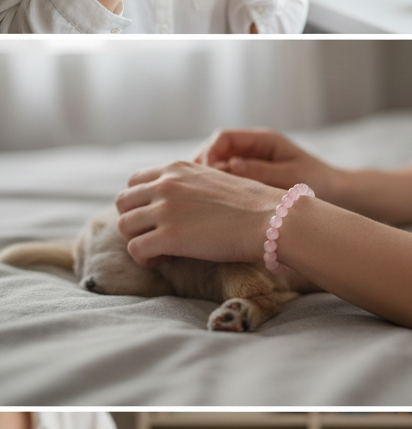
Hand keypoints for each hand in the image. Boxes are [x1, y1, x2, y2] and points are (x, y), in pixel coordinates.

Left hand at [114, 160, 282, 266]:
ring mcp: (165, 209)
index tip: (157, 218)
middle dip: (134, 221)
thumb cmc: (254, 206)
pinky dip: (145, 258)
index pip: (134, 182)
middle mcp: (166, 184)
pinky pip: (136, 249)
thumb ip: (191, 186)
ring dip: (138, 240)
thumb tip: (182, 206)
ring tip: (160, 251)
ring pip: (124, 226)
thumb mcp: (216, 180)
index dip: (141, 203)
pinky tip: (164, 260)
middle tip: (154, 237)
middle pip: (123, 203)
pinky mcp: (168, 236)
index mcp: (177, 168)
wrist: (272, 219)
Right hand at [193, 128, 340, 197]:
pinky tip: (210, 205)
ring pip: (217, 165)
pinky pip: (226, 179)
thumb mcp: (290, 176)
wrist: (336, 193)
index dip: (208, 153)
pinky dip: (216, 189)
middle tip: (191, 189)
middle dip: (200, 167)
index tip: (202, 174)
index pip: (224, 138)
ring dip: (206, 179)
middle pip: (214, 150)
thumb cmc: (318, 182)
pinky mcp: (251, 177)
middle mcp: (253, 147)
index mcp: (263, 140)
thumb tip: (231, 166)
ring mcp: (251, 162)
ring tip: (198, 199)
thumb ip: (260, 171)